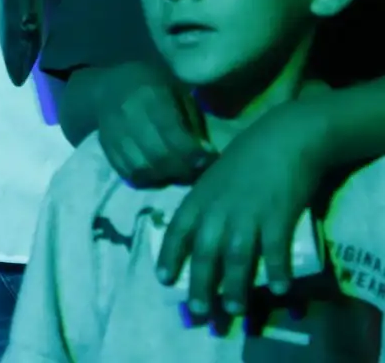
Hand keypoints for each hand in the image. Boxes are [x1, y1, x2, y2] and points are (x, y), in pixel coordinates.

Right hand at [96, 61, 211, 186]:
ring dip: (163, 176)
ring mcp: (113, 134)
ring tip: (176, 172)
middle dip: (182, 169)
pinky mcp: (106, 147)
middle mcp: (129, 116)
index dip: (195, 153)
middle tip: (195, 169)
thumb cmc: (152, 83)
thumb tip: (204, 152)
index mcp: (151, 97)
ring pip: (141, 170)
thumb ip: (190, 120)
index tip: (208, 157)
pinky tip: (157, 171)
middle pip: (159, 157)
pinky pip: (127, 172)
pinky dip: (146, 178)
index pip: (174, 135)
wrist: (110, 83)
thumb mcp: (177, 90)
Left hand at [157, 99, 326, 320]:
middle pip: (204, 251)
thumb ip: (205, 202)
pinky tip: (277, 288)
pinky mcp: (277, 215)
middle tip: (198, 310)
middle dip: (199, 283)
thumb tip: (198, 228)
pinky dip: (275, 269)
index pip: (177, 230)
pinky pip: (274, 248)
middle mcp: (218, 208)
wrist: (282, 136)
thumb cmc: (246, 156)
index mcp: (199, 197)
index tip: (163, 279)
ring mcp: (247, 213)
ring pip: (236, 256)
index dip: (169, 256)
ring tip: (233, 307)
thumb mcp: (213, 177)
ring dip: (234, 284)